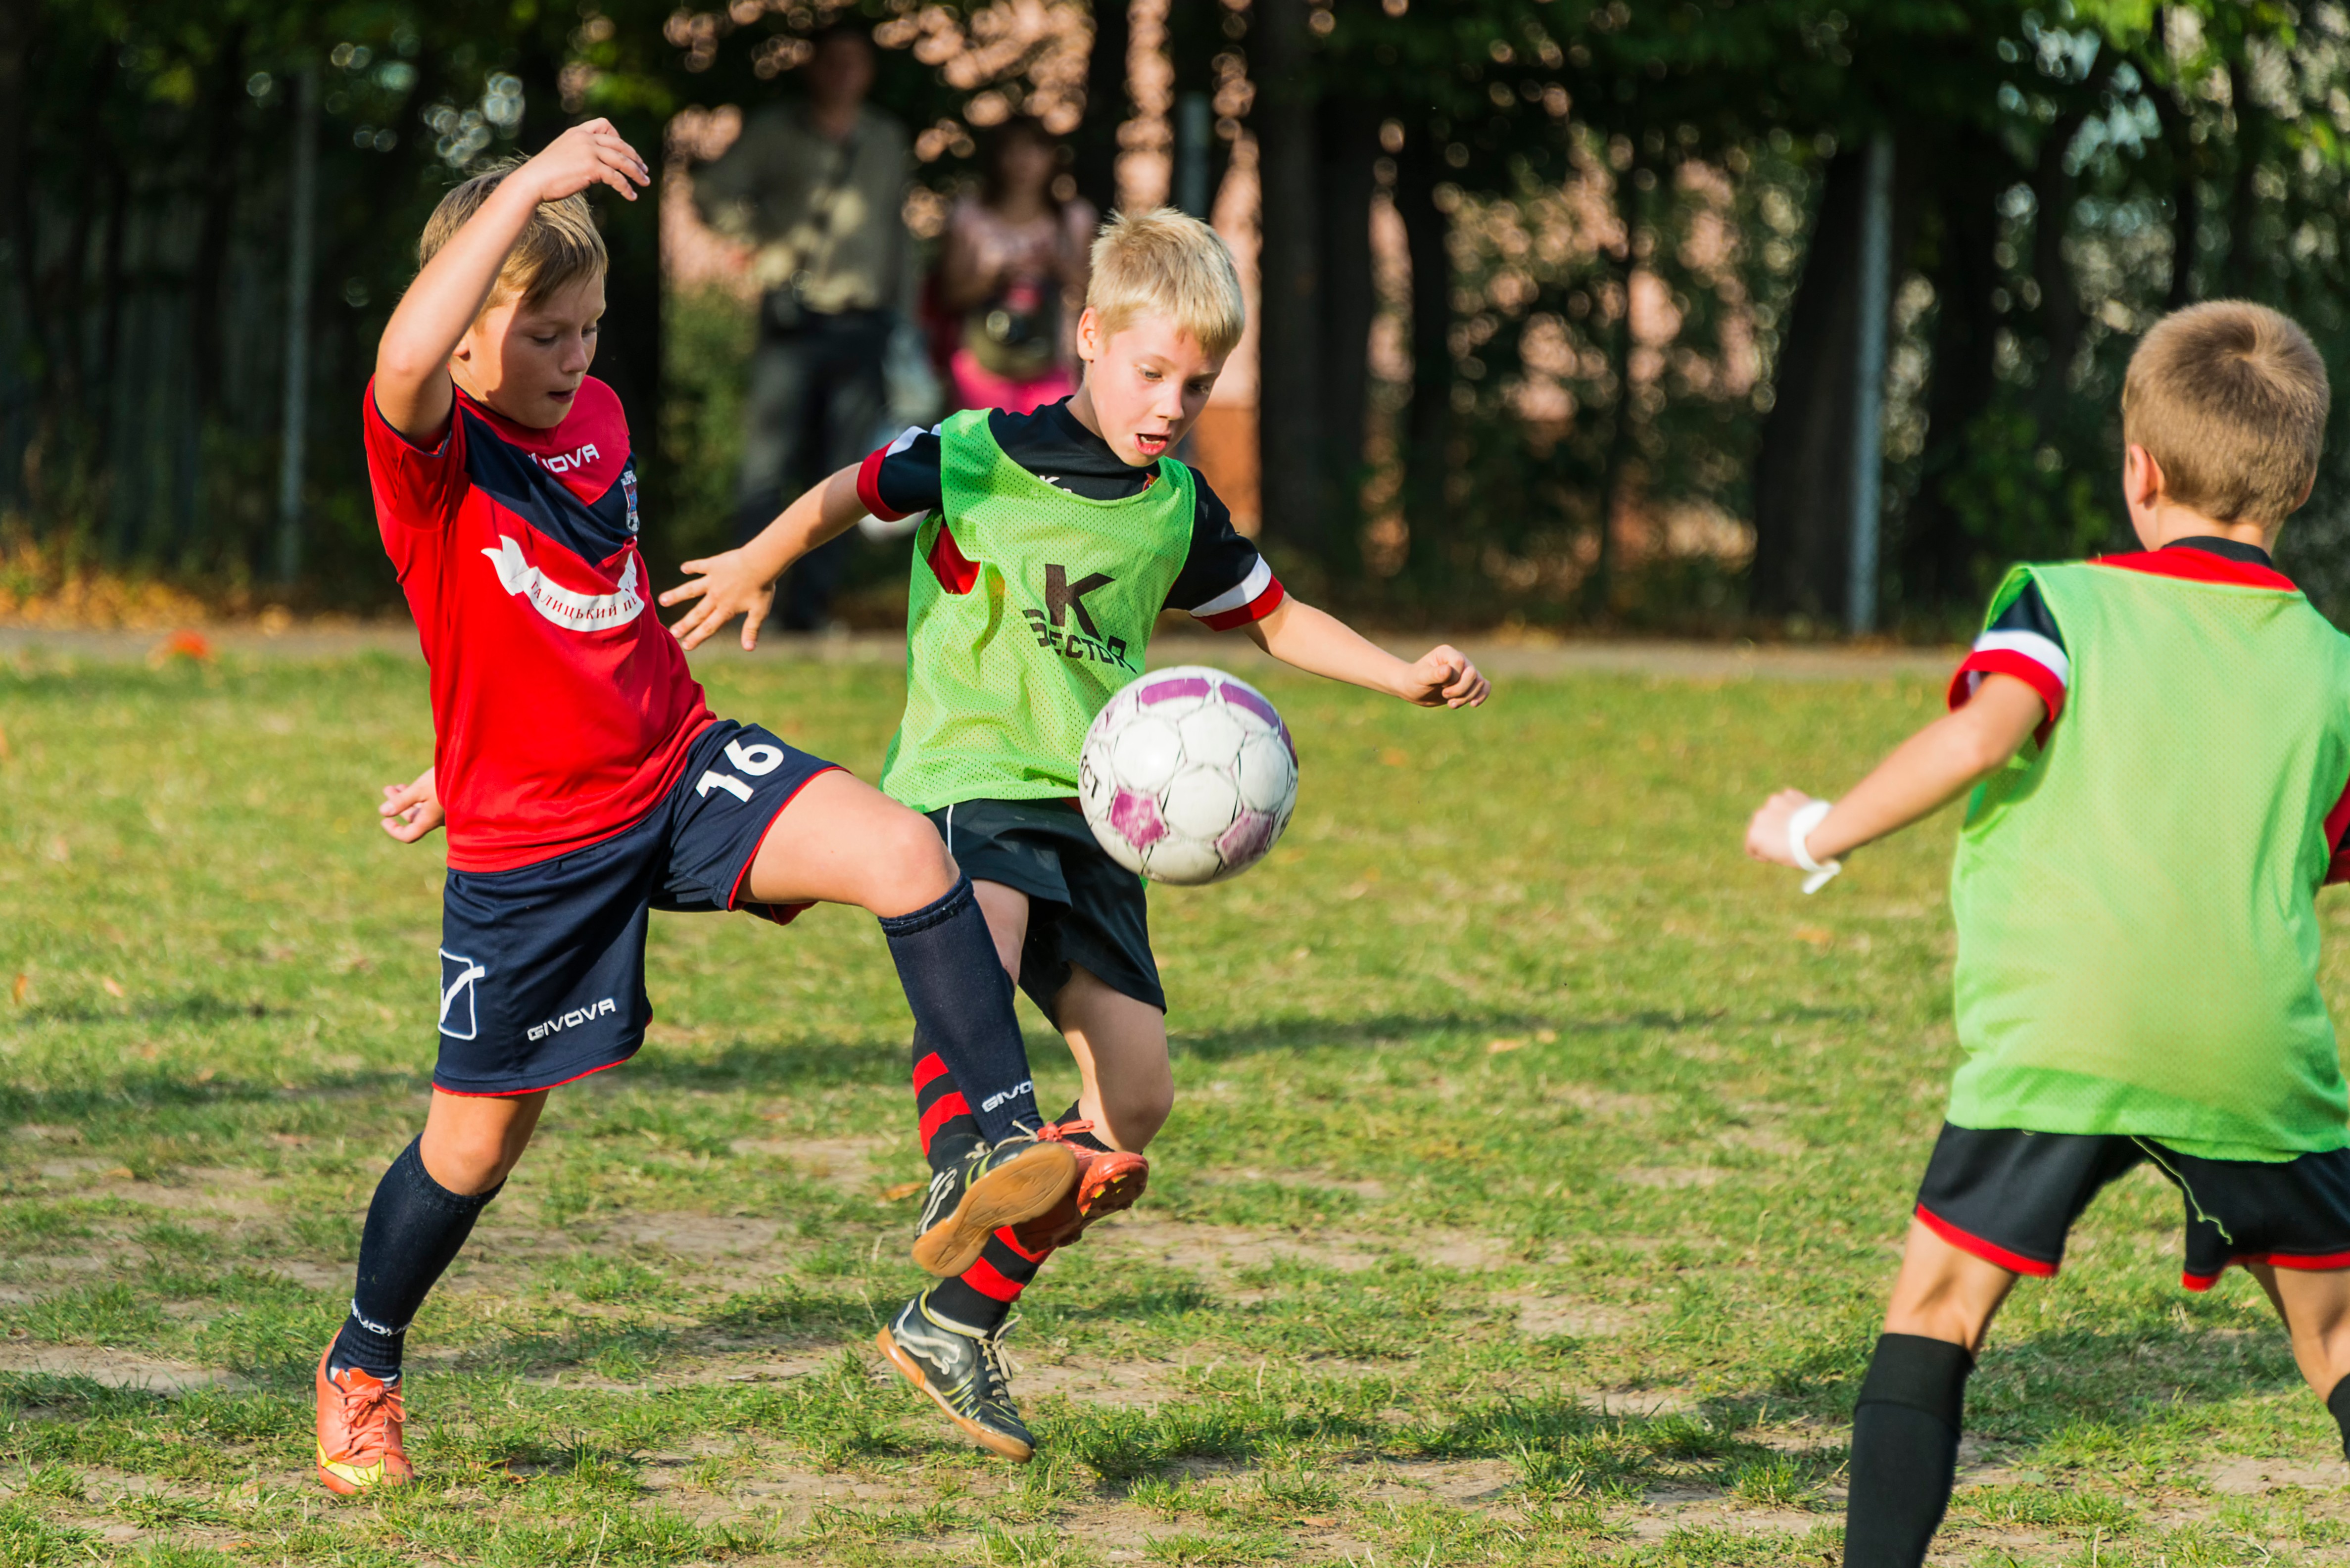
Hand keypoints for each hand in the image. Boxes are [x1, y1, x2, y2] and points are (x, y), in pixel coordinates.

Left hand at [380, 767, 444, 843]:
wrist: (474, 772)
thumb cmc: (447, 780)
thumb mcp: (420, 789)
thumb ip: (402, 801)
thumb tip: (383, 812)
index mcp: (429, 820)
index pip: (409, 835)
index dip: (394, 831)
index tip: (384, 820)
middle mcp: (436, 819)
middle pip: (412, 818)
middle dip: (397, 805)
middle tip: (388, 789)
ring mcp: (443, 811)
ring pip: (420, 809)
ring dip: (405, 799)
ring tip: (396, 786)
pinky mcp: (448, 802)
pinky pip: (428, 803)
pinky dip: (417, 796)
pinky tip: (412, 786)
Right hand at [513, 118, 649, 204]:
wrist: (532, 181)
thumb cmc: (545, 174)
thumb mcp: (563, 154)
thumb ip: (579, 153)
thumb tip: (597, 167)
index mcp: (577, 132)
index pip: (604, 124)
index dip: (618, 137)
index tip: (624, 151)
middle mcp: (585, 138)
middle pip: (619, 144)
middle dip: (634, 157)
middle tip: (644, 170)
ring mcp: (589, 151)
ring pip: (622, 160)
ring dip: (637, 173)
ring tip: (645, 183)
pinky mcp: (592, 167)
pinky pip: (617, 178)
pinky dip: (626, 188)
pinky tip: (631, 196)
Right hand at [660, 548, 777, 651]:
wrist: (760, 563)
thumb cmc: (762, 588)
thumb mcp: (759, 612)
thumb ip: (751, 630)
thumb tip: (748, 649)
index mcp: (726, 609)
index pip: (709, 627)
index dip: (697, 637)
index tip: (685, 646)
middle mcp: (715, 597)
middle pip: (697, 613)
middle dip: (684, 624)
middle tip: (672, 632)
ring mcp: (712, 580)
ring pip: (690, 589)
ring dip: (676, 595)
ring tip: (662, 600)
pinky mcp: (713, 565)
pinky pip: (699, 566)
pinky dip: (691, 566)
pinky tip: (683, 567)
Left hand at [1397, 645, 1488, 708]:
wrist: (1414, 689)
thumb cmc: (1414, 680)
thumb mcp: (1421, 677)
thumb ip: (1434, 673)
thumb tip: (1448, 671)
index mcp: (1447, 652)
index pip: (1460, 663)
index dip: (1453, 678)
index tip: (1440, 685)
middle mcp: (1460, 659)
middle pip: (1472, 674)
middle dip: (1460, 689)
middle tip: (1444, 695)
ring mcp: (1466, 670)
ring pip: (1479, 682)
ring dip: (1466, 697)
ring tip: (1451, 704)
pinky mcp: (1469, 683)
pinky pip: (1484, 686)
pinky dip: (1481, 696)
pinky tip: (1473, 704)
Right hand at [1745, 788, 1821, 868]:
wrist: (1821, 835)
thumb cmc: (1801, 852)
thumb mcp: (1780, 859)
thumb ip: (1770, 849)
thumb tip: (1773, 843)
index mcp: (1754, 835)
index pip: (1751, 846)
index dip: (1761, 853)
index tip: (1772, 855)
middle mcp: (1758, 816)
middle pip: (1761, 826)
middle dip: (1770, 832)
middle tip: (1785, 840)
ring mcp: (1773, 802)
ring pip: (1774, 812)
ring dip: (1781, 818)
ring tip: (1797, 827)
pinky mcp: (1788, 794)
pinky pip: (1787, 801)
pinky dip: (1792, 807)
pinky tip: (1803, 816)